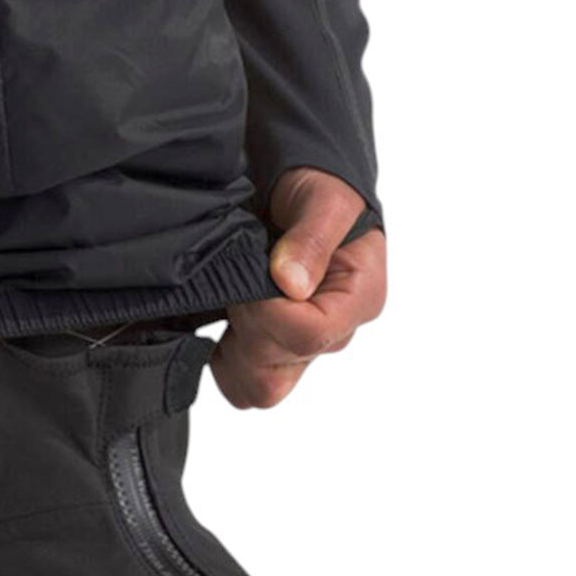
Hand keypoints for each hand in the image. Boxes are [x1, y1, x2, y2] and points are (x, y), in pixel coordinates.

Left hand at [211, 166, 386, 408]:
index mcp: (356, 301)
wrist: (298, 186)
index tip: (254, 275)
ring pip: (254, 389)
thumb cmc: (320, 187)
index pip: (304, 336)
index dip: (265, 312)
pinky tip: (221, 314)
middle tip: (239, 287)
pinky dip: (219, 354)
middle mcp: (331, 336)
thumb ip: (312, 237)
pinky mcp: (268, 350)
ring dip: (229, 351)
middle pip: (274, 378)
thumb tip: (291, 284)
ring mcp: (298, 350)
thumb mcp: (324, 198)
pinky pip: (237, 380)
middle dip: (243, 335)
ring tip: (232, 301)